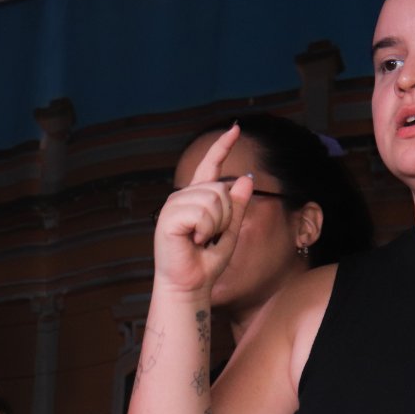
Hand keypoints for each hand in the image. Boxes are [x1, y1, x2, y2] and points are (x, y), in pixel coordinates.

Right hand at [153, 125, 252, 294]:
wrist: (190, 284)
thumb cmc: (207, 261)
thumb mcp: (231, 230)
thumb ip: (238, 206)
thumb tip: (245, 177)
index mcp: (196, 198)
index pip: (210, 166)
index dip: (222, 147)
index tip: (236, 128)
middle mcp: (182, 197)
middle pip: (219, 189)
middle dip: (226, 216)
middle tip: (210, 237)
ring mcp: (174, 205)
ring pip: (213, 200)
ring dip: (216, 225)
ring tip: (202, 240)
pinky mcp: (169, 217)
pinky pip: (202, 213)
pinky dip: (205, 231)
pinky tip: (194, 241)